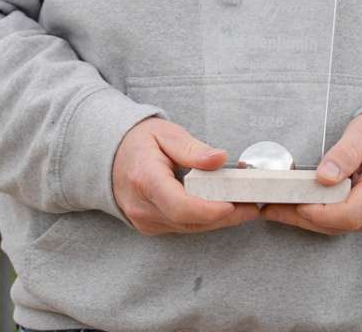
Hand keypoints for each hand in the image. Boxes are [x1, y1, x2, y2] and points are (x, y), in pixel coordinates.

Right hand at [112, 118, 264, 235]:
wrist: (108, 155)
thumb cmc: (138, 142)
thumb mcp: (165, 134)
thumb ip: (193, 149)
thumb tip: (220, 159)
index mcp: (144, 179)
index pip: (180, 205)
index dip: (210, 209)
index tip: (235, 204)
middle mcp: (142, 206)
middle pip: (190, 220)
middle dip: (225, 216)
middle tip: (253, 204)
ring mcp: (144, 221)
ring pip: (190, 228)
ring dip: (218, 219)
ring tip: (244, 204)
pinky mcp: (150, 227)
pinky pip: (183, 227)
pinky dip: (204, 219)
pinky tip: (221, 207)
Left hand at [259, 112, 361, 234]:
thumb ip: (345, 154)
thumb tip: (324, 177)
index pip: (347, 214)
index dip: (316, 211)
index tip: (289, 200)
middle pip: (336, 225)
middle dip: (299, 217)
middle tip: (266, 205)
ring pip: (334, 227)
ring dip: (302, 219)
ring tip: (272, 206)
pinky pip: (338, 222)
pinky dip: (314, 216)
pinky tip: (293, 205)